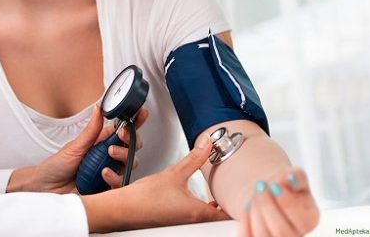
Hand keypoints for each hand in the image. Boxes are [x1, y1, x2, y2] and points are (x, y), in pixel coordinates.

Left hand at [28, 105, 148, 193]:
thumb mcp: (74, 146)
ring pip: (130, 164)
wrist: (46, 188)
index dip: (134, 122)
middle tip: (121, 136)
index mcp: (101, 144)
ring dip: (124, 156)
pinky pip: (120, 183)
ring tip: (109, 153)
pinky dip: (114, 177)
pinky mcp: (107, 188)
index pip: (122, 131)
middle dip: (131, 140)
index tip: (140, 113)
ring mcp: (109, 173)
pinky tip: (104, 173)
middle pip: (132, 147)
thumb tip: (99, 108)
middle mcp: (108, 158)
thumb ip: (91, 130)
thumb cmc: (57, 166)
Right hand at [82, 134, 229, 232]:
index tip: (245, 194)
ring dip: (214, 209)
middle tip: (234, 193)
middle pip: (220, 218)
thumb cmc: (144, 198)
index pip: (229, 214)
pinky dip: (200, 211)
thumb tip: (207, 144)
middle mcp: (193, 222)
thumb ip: (194, 158)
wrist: (123, 210)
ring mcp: (184, 224)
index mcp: (198, 213)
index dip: (240, 205)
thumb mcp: (174, 173)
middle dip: (228, 206)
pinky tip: (194, 201)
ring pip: (208, 219)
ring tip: (218, 197)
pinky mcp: (175, 223)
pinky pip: (194, 219)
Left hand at [238, 168, 319, 236]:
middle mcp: (294, 235)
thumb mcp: (293, 176)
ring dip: (255, 211)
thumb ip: (295, 176)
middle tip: (261, 187)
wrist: (265, 193)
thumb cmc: (282, 186)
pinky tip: (248, 207)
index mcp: (309, 221)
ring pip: (263, 236)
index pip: (304, 221)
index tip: (275, 184)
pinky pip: (246, 236)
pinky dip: (245, 220)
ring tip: (255, 196)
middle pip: (282, 232)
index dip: (287, 202)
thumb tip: (288, 179)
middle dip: (267, 206)